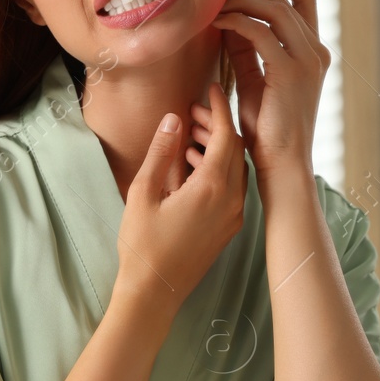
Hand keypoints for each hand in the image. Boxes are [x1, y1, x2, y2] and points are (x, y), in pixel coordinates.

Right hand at [114, 81, 246, 304]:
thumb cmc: (143, 244)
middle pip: (235, 149)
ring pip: (235, 168)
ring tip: (188, 135)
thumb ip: (161, 152)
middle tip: (192, 111)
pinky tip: (191, 165)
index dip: (221, 108)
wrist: (155, 292)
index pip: (227, 135)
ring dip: (216, 147)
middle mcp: (231, 200)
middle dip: (217, 125)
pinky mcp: (228, 227)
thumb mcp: (144, 192)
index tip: (213, 88)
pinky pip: (231, 187)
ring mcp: (233, 215)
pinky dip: (217, 169)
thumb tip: (173, 119)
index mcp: (213, 188)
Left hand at [210, 0, 330, 180]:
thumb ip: (247, 51)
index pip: (303, 1)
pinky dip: (237, 21)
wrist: (282, 162)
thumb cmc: (267, 128)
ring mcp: (307, 60)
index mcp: (313, 53)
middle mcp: (316, 52)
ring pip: (274, 9)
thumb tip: (229, 20)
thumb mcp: (256, 80)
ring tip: (215, 0)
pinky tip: (218, 21)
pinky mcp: (290, 71)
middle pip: (284, 0)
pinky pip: (260, 31)